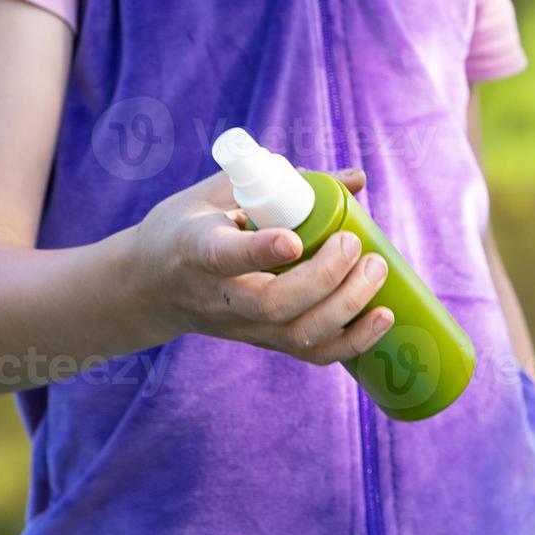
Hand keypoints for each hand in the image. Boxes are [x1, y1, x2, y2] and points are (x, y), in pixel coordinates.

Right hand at [129, 167, 392, 363]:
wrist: (150, 286)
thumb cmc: (189, 227)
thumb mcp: (217, 192)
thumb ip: (280, 179)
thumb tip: (356, 179)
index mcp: (197, 248)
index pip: (224, 256)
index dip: (260, 251)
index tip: (293, 239)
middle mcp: (220, 296)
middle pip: (272, 305)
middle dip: (324, 278)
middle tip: (353, 244)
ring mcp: (243, 326)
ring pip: (296, 335)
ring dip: (346, 307)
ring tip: (376, 269)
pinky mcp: (265, 341)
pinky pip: (311, 354)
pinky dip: (353, 342)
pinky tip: (383, 317)